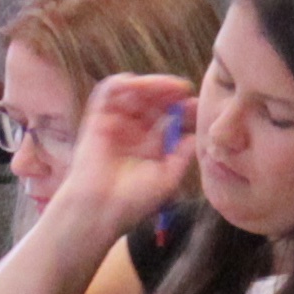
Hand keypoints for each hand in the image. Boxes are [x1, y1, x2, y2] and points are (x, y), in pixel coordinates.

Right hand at [51, 73, 202, 236]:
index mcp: (150, 145)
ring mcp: (116, 123)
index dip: (183, 109)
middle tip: (183, 90)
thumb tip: (194, 136)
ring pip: (133, 92)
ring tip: (166, 86)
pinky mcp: (97, 118)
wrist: (100, 210)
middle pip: (153, 101)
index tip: (196, 105)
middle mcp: (134, 132)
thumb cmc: (132, 201)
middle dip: (168, 93)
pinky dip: (123, 83)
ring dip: (150, 84)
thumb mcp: (166, 179)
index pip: (169, 118)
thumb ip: (181, 157)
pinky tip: (139, 84)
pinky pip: (108, 92)